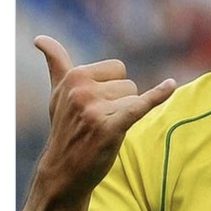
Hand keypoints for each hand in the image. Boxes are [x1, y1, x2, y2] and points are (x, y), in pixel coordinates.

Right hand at [34, 35, 175, 201]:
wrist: (63, 172)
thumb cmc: (66, 127)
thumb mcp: (58, 92)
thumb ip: (55, 62)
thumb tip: (39, 38)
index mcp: (74, 76)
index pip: (118, 68)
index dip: (112, 88)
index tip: (92, 105)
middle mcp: (82, 90)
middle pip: (129, 83)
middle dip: (120, 102)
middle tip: (98, 121)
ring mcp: (94, 109)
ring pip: (135, 98)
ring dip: (125, 115)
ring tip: (103, 130)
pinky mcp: (109, 127)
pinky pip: (140, 105)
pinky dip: (158, 96)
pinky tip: (171, 85)